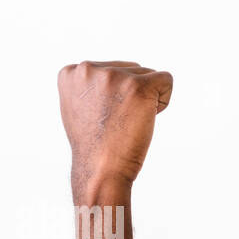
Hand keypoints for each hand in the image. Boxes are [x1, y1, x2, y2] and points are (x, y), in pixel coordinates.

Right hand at [58, 60, 172, 193]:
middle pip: (132, 70)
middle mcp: (88, 69)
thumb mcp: (80, 107)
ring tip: (128, 122)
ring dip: (146, 100)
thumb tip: (105, 75)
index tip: (104, 117)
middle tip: (118, 122)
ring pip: (148, 75)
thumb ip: (91, 86)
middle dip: (133, 95)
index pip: (112, 69)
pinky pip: (166, 80)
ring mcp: (112, 76)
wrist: (101, 169)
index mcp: (72, 72)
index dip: (116, 95)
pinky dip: (164, 100)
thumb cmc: (95, 146)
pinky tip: (147, 118)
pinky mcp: (137, 86)